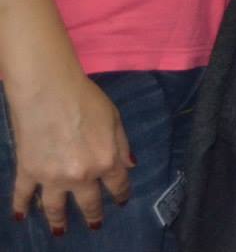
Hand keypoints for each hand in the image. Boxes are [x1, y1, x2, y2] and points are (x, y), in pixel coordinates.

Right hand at [3, 69, 130, 235]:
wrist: (48, 91)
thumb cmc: (86, 99)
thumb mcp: (115, 119)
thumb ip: (122, 145)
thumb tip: (129, 166)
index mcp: (106, 161)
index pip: (117, 185)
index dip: (121, 194)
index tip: (121, 202)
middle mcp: (81, 175)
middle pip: (88, 202)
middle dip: (93, 215)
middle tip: (95, 225)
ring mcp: (52, 177)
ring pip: (55, 207)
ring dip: (58, 221)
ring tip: (60, 231)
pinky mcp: (27, 172)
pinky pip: (23, 195)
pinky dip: (20, 207)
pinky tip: (20, 216)